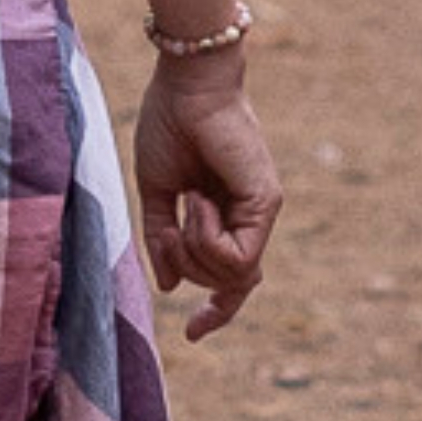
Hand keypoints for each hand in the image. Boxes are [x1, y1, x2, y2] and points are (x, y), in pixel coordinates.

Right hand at [133, 54, 277, 338]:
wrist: (184, 86)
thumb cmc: (168, 127)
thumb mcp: (155, 196)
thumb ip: (163, 242)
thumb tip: (168, 288)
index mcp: (226, 216)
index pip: (232, 280)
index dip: (216, 313)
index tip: (192, 334)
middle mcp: (250, 218)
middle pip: (227, 283)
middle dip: (189, 269)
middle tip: (169, 231)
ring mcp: (261, 210)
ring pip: (234, 276)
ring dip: (196, 251)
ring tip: (185, 203)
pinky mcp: (266, 201)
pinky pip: (240, 256)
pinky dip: (208, 239)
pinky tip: (196, 201)